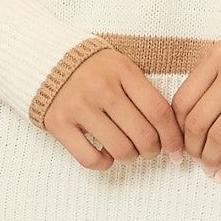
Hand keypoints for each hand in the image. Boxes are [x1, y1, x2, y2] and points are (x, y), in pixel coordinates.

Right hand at [42, 47, 184, 169]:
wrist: (44, 58)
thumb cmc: (93, 68)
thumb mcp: (121, 67)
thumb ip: (144, 93)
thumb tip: (173, 134)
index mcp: (122, 71)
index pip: (159, 111)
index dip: (173, 136)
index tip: (176, 149)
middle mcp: (101, 88)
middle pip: (143, 135)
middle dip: (153, 150)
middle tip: (151, 149)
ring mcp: (78, 106)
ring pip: (120, 150)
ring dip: (130, 156)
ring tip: (128, 149)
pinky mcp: (58, 123)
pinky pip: (90, 158)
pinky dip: (104, 163)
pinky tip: (105, 153)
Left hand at [171, 36, 220, 180]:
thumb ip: (208, 78)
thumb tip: (182, 120)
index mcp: (218, 56)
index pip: (184, 100)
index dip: (177, 127)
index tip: (179, 140)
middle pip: (198, 120)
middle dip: (191, 147)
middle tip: (194, 158)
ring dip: (209, 158)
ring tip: (209, 168)